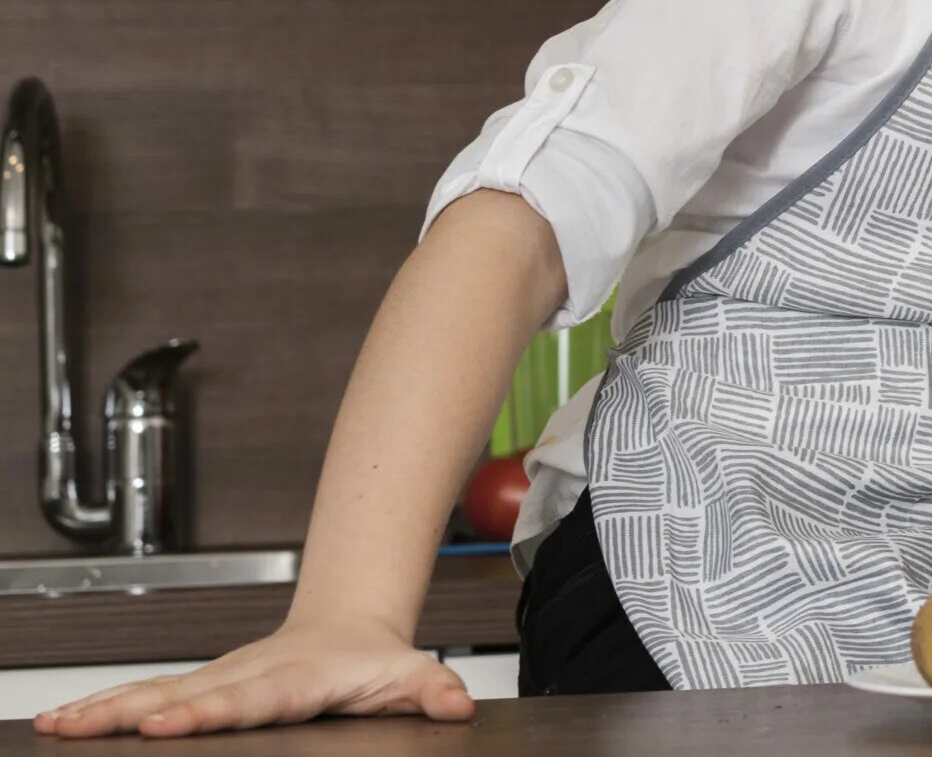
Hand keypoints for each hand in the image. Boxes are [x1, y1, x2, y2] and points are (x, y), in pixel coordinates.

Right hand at [34, 617, 475, 739]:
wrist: (349, 623)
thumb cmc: (373, 661)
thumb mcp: (410, 674)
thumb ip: (431, 691)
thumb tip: (457, 706)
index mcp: (291, 681)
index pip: (244, 700)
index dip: (205, 712)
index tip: (168, 721)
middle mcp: (244, 676)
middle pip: (181, 694)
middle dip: (131, 711)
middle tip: (82, 726)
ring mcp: (215, 678)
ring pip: (152, 692)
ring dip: (103, 710)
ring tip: (56, 726)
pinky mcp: (197, 685)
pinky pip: (144, 696)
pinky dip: (103, 708)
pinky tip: (61, 724)